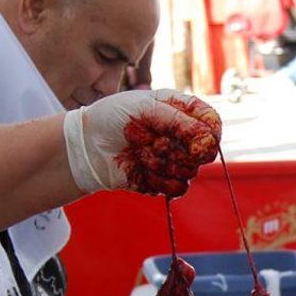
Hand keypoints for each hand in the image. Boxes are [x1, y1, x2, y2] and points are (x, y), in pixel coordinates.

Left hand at [64, 89, 220, 197]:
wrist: (84, 146)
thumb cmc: (111, 117)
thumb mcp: (145, 107)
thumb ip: (178, 121)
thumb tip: (207, 139)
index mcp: (179, 111)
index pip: (211, 121)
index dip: (211, 131)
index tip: (201, 138)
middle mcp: (179, 136)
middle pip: (205, 151)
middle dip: (185, 150)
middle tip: (159, 142)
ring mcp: (172, 159)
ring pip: (191, 171)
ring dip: (168, 164)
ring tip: (143, 154)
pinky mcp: (162, 181)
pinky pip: (177, 188)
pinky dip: (161, 181)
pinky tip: (142, 170)